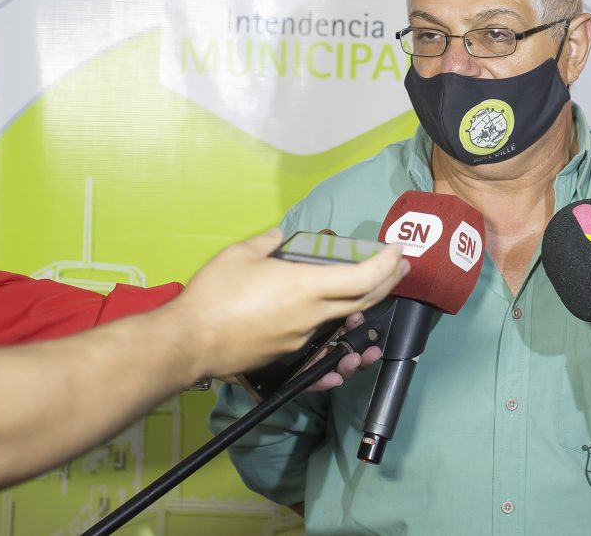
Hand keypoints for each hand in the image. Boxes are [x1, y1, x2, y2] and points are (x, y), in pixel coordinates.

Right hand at [168, 230, 406, 379]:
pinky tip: (346, 356)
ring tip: (375, 296)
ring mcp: (301, 338)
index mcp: (306, 286)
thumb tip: (278, 235)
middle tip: (400, 267)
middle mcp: (312, 315)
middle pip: (363, 301)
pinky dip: (338, 347)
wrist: (190, 342)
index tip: (397, 250)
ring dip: (366, 310)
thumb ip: (266, 242)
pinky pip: (321, 351)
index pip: (362, 277)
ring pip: (345, 325)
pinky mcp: (287, 355)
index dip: (385, 263)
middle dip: (387, 281)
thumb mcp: (240, 254)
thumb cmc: (215, 294)